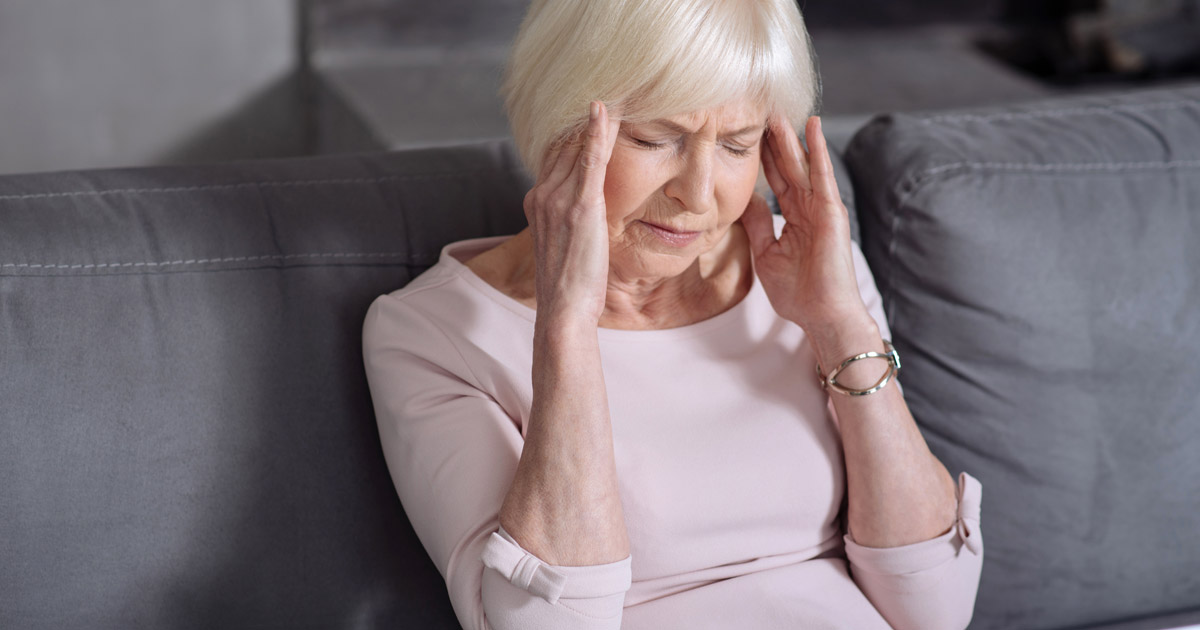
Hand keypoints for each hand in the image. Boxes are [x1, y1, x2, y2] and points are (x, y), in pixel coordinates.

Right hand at [524, 101, 620, 327]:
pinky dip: (596, 134)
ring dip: (594, 118)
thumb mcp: (566, 245)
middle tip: (608, 89)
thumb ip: (571, 219)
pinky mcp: (580, 208)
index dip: (573, 130)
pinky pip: (589, 162)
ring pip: (576, 146)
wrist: (563, 310)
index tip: (592, 107)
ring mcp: (558, 200)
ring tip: (614, 93)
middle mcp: (542, 195)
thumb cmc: (570, 284)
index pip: (556, 154)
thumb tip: (587, 211)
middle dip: (583, 118)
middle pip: (563, 144)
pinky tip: (605, 112)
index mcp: (538, 201)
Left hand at [740, 116, 871, 336]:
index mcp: (794, 218)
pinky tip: (812, 126)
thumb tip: (747, 200)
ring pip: (802, 165)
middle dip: (774, 140)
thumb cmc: (798, 293)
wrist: (822, 315)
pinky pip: (822, 174)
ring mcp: (821, 207)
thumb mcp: (766, 254)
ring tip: (778, 111)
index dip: (761, 157)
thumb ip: (758, 225)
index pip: (775, 180)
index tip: (745, 133)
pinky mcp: (831, 211)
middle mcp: (808, 208)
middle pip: (788, 166)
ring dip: (791, 137)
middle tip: (760, 111)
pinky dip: (817, 150)